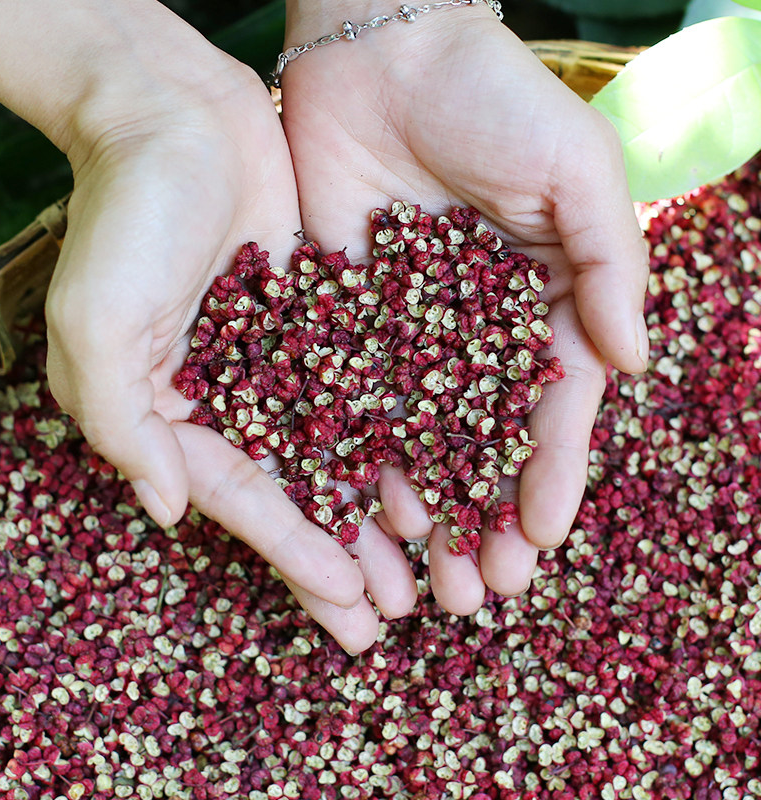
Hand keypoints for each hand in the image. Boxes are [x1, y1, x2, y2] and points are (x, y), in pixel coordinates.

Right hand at [0, 0, 379, 648]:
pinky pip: (371, 384)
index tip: (352, 607)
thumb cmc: (127, 214)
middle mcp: (236, 397)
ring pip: (345, 450)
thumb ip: (122, 420)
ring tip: (434, 563)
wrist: (176, 114)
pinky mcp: (328, 321)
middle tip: (396, 618)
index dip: (297, 555)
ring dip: (384, 510)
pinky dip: (403, 428)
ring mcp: (286, 361)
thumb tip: (162, 511)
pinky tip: (444, 467)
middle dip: (346, 557)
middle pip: (300, 492)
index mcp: (176, 413)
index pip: (246, 500)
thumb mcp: (97, 320)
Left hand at [281, 1, 648, 614]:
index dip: (547, 478)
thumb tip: (633, 362)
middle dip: (479, 516)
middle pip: (479, 443)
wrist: (385, 51)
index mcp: (540, 307)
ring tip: (413, 581)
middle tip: (471, 592)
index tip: (538, 541)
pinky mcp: (340, 316)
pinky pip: (347, 396)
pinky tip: (351, 511)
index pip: (549, 410)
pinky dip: (350, 454)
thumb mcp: (577, 171)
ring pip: (413, 438)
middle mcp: (473, 333)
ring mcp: (404, 331)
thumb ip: (611, 264)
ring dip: (416, 510)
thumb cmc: (496, 98)